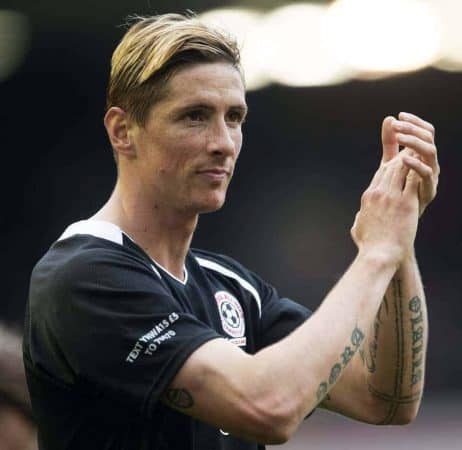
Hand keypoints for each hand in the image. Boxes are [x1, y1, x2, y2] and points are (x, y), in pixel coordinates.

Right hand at [351, 151, 419, 265]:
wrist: (378, 254)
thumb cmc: (368, 246)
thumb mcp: (358, 230)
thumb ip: (358, 221)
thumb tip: (357, 220)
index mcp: (368, 197)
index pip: (380, 174)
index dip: (390, 164)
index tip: (398, 158)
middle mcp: (378, 193)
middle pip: (391, 168)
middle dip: (402, 156)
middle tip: (411, 147)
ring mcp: (391, 197)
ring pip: (402, 170)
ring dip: (411, 159)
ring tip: (420, 150)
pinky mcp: (405, 203)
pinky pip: (413, 181)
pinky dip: (419, 170)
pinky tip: (426, 163)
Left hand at [382, 113, 439, 215]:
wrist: (394, 220)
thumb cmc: (395, 190)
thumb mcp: (390, 163)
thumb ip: (391, 143)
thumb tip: (388, 118)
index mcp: (423, 155)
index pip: (426, 131)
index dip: (415, 122)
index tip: (399, 115)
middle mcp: (430, 163)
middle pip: (429, 138)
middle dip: (413, 128)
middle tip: (397, 125)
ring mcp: (430, 176)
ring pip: (430, 151)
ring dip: (414, 141)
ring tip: (400, 136)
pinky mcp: (427, 190)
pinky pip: (426, 174)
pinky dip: (416, 164)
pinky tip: (403, 158)